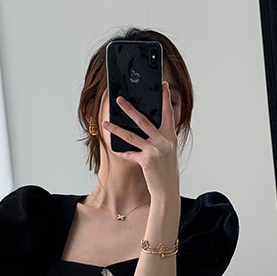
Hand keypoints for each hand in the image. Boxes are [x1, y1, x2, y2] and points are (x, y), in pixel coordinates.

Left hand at [102, 81, 179, 199]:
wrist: (168, 190)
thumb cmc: (166, 171)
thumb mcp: (167, 152)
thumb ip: (160, 138)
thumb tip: (145, 127)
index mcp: (170, 137)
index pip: (168, 114)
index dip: (166, 99)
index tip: (163, 85)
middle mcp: (164, 141)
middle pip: (144, 120)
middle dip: (129, 109)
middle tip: (119, 99)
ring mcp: (155, 150)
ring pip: (132, 135)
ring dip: (116, 128)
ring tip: (106, 122)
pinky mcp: (146, 160)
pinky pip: (129, 153)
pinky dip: (121, 152)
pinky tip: (114, 149)